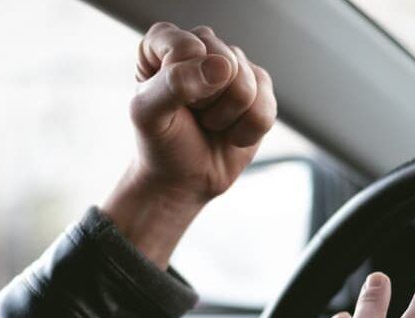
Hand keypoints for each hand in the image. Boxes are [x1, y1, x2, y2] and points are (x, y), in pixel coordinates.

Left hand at [102, 23, 276, 267]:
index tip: (172, 102)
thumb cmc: (162, 141)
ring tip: (210, 124)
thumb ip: (174, 83)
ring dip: (227, 119)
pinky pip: (266, 109)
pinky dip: (247, 132)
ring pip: (248, 86)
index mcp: (166, 41)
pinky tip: (230, 133)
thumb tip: (221, 66)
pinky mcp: (260, 90)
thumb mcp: (148, 115)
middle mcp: (203, 45)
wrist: (184, 178)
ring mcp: (235, 66)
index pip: (187, 47)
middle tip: (194, 115)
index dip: (183, 83)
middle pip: (225, 63)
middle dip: (209, 102)